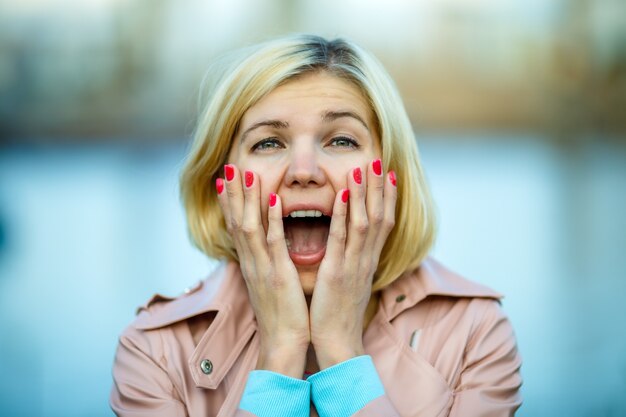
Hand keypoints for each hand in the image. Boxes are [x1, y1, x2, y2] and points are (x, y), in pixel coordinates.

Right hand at [216, 164, 308, 377]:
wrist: (282, 344)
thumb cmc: (280, 315)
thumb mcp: (268, 285)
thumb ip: (266, 264)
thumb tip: (264, 248)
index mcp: (251, 264)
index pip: (236, 227)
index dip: (229, 203)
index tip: (225, 180)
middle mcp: (252, 263)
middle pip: (237, 221)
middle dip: (233, 193)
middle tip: (229, 166)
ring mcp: (263, 268)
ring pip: (250, 227)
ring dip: (247, 199)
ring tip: (246, 173)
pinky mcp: (279, 275)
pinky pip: (274, 244)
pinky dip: (272, 221)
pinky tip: (274, 200)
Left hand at [309, 160, 396, 368]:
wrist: (338, 343)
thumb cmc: (340, 313)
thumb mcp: (351, 282)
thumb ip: (353, 261)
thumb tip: (354, 245)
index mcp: (367, 261)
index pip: (382, 223)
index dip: (386, 198)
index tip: (388, 174)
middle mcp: (365, 259)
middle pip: (378, 217)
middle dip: (379, 188)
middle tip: (379, 161)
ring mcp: (353, 265)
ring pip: (363, 222)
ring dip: (363, 194)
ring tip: (363, 168)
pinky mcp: (336, 273)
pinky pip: (340, 239)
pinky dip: (341, 215)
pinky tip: (340, 194)